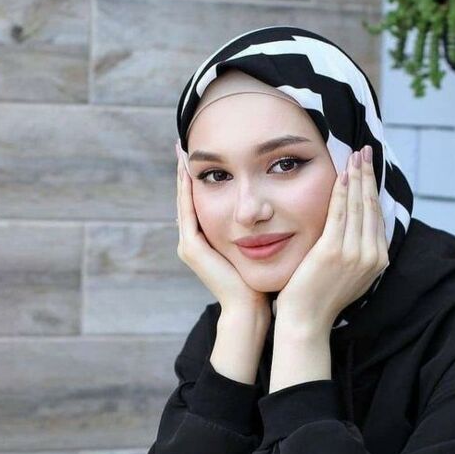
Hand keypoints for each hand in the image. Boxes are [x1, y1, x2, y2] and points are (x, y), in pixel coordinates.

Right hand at [175, 140, 271, 323]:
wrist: (251, 308)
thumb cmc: (261, 280)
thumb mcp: (258, 247)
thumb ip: (257, 228)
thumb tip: (273, 206)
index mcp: (207, 241)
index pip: (202, 202)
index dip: (201, 178)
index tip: (201, 155)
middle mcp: (194, 241)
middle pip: (188, 198)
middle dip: (186, 172)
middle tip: (183, 145)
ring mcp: (189, 245)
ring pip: (184, 201)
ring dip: (182, 176)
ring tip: (181, 151)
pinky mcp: (191, 248)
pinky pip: (188, 212)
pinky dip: (187, 191)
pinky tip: (189, 172)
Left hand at [275, 145, 388, 331]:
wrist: (306, 321)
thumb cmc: (320, 296)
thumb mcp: (346, 272)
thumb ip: (354, 250)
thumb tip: (355, 226)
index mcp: (377, 260)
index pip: (376, 216)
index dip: (372, 189)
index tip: (369, 167)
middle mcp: (371, 256)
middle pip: (370, 206)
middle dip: (368, 175)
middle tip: (365, 150)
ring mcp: (354, 254)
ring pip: (357, 206)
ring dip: (357, 176)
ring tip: (355, 155)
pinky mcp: (333, 251)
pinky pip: (339, 213)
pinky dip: (340, 192)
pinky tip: (341, 174)